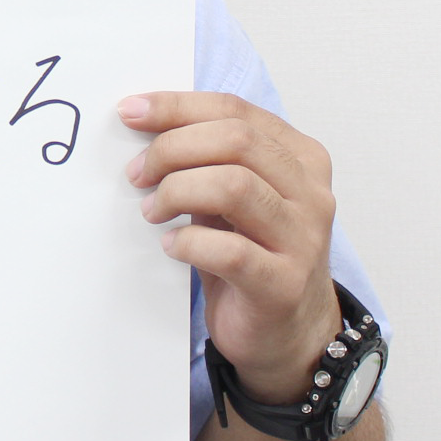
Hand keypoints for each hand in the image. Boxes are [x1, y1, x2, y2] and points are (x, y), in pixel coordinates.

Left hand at [120, 91, 339, 402]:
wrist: (289, 334)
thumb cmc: (252, 253)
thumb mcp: (234, 195)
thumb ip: (207, 157)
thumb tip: (143, 120)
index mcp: (300, 157)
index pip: (235, 109)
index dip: (177, 106)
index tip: (130, 111)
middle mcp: (310, 193)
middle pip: (236, 140)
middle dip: (172, 148)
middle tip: (137, 173)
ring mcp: (303, 239)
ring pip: (234, 186)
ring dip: (177, 192)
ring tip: (152, 211)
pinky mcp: (283, 285)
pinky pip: (229, 250)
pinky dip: (188, 242)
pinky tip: (171, 246)